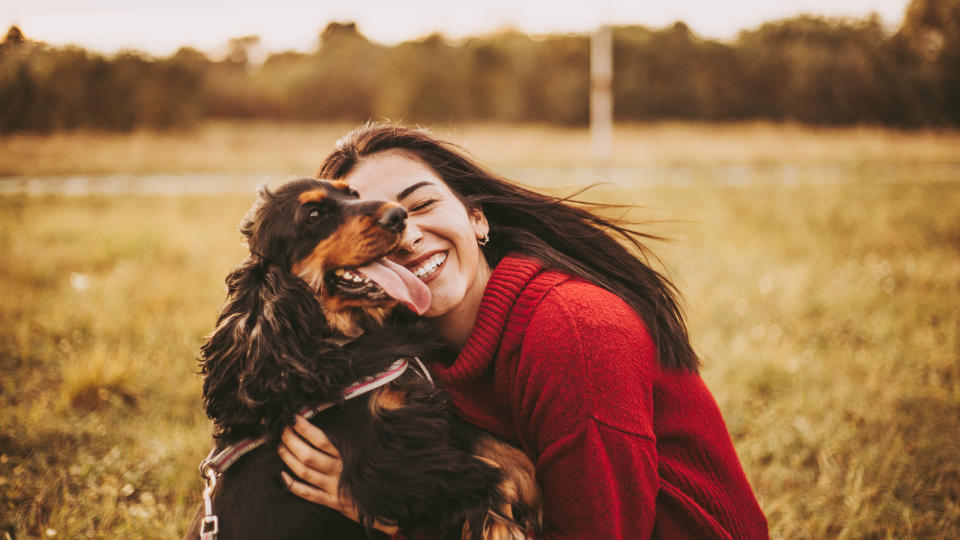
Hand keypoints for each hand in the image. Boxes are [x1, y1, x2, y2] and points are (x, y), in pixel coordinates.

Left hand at [278, 414, 398, 535]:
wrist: (389, 504)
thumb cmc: (382, 471)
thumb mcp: (381, 446)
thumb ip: (377, 422)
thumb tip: (379, 398)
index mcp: (349, 456)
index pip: (322, 440)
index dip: (305, 429)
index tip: (294, 418)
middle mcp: (339, 471)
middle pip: (309, 456)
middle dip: (291, 442)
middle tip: (282, 431)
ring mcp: (334, 488)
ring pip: (305, 473)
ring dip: (289, 459)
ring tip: (280, 447)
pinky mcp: (331, 502)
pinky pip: (308, 494)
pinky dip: (293, 486)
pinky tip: (282, 476)